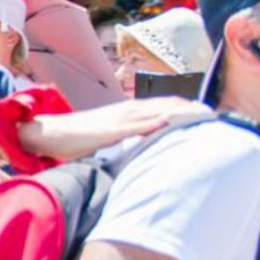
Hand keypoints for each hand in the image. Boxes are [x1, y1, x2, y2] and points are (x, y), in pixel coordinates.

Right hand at [19, 97, 207, 161]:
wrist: (44, 134)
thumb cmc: (73, 140)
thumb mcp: (104, 139)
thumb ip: (123, 142)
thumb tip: (139, 154)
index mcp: (125, 113)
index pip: (161, 106)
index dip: (184, 108)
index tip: (206, 114)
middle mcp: (124, 111)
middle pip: (164, 105)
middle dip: (190, 109)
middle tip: (215, 114)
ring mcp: (116, 119)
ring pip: (155, 111)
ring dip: (179, 112)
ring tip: (202, 116)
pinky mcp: (107, 130)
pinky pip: (134, 125)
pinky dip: (153, 123)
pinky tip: (169, 124)